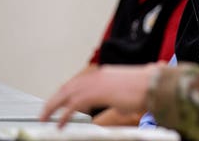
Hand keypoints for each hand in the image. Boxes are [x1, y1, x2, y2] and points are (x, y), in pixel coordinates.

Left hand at [40, 63, 162, 127]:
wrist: (153, 84)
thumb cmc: (148, 87)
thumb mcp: (129, 92)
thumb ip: (120, 98)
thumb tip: (121, 105)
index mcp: (104, 73)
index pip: (78, 82)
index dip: (66, 92)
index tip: (59, 101)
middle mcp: (97, 76)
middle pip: (67, 87)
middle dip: (54, 99)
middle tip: (45, 111)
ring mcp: (95, 83)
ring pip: (65, 95)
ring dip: (53, 107)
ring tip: (45, 118)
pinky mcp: (95, 94)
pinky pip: (72, 106)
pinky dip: (63, 115)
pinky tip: (59, 124)